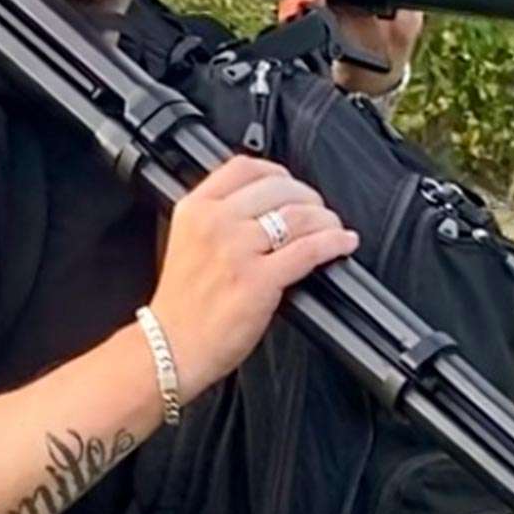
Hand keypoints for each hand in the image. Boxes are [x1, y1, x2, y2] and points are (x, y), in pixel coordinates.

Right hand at [149, 155, 357, 404]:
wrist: (171, 345)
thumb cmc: (181, 302)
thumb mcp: (186, 240)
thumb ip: (217, 217)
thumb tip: (263, 208)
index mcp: (195, 208)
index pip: (244, 167)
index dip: (277, 171)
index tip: (290, 182)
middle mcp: (215, 222)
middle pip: (277, 187)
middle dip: (307, 196)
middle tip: (317, 209)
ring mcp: (237, 249)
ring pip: (298, 216)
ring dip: (325, 218)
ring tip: (334, 226)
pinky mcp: (259, 280)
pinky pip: (308, 250)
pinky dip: (334, 242)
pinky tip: (343, 242)